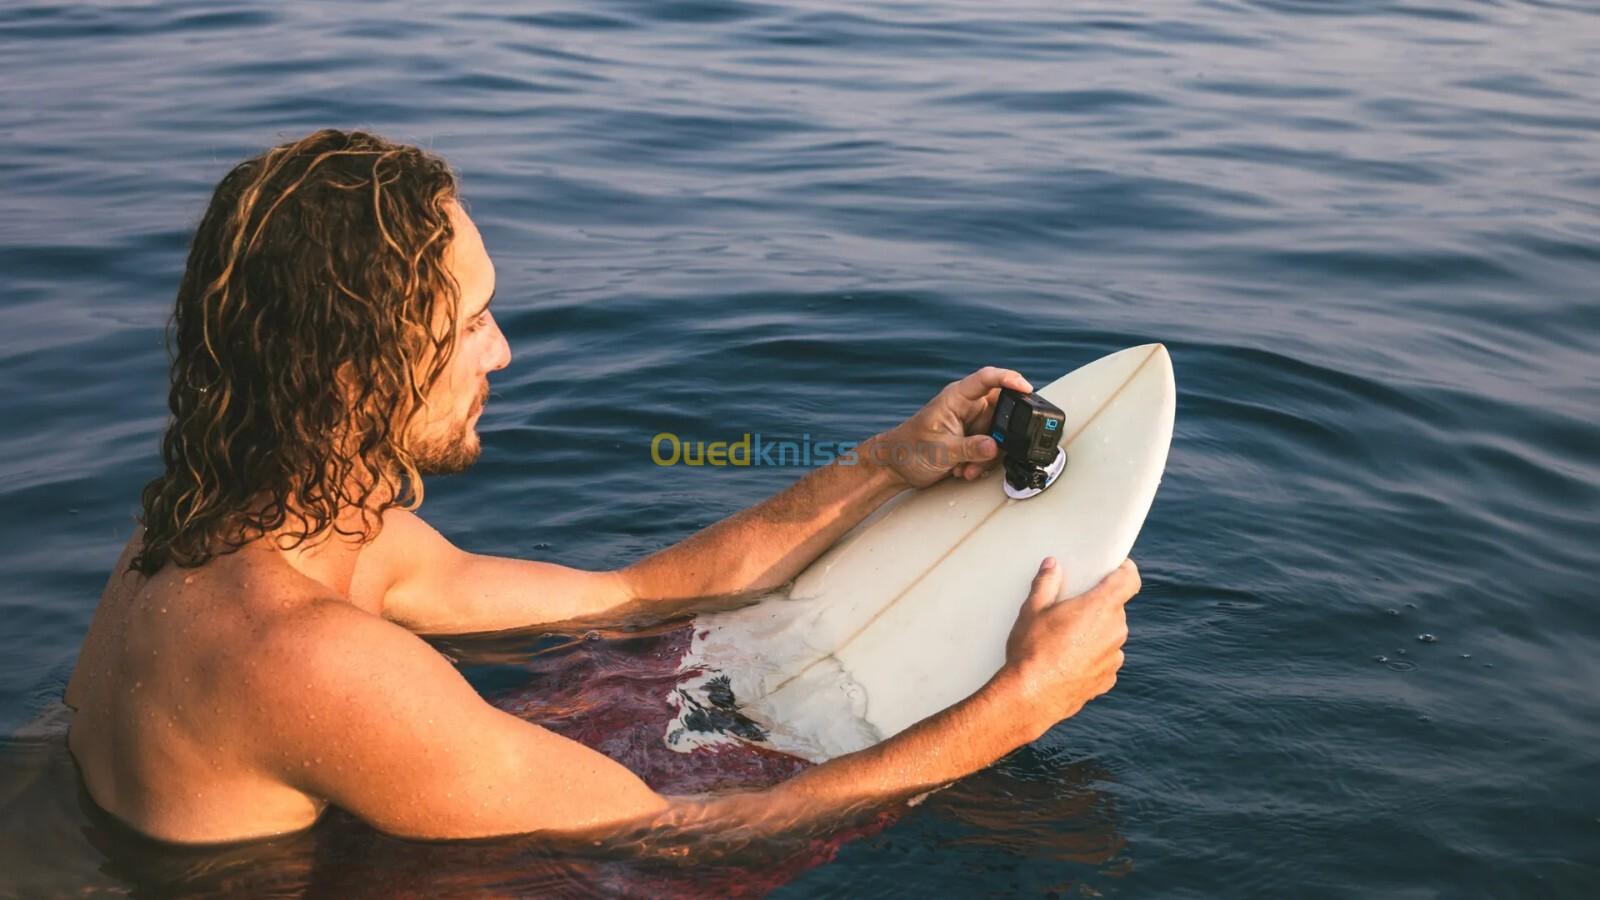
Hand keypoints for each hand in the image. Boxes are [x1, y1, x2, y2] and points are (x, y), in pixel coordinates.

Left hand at [865, 366, 1033, 488]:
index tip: (1027, 388)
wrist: (896, 466)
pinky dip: (982, 463)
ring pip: (999, 434)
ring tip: (966, 467)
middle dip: (1001, 433)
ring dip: (988, 455)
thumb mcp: (941, 449)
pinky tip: (963, 470)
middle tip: (992, 449)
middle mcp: (968, 407)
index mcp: (957, 397)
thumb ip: (969, 448)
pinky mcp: (973, 440)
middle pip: (1002, 410)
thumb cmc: (909, 448)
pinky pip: (991, 449)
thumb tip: (994, 446)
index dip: (1009, 379)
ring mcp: (972, 424)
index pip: (987, 379)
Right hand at [999, 557, 1139, 738]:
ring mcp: (1114, 658)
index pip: (1130, 580)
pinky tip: (1069, 660)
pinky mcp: (1107, 679)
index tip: (1115, 567)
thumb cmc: (1031, 650)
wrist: (1031, 697)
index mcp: (1100, 607)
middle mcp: (1114, 631)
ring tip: (1066, 638)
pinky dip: (1093, 656)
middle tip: (1072, 606)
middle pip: (1116, 608)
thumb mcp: (1032, 610)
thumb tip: (1052, 566)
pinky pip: (1105, 659)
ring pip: (1110, 635)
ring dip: (1095, 632)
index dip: (1125, 570)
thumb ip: (1046, 583)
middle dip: (1098, 604)